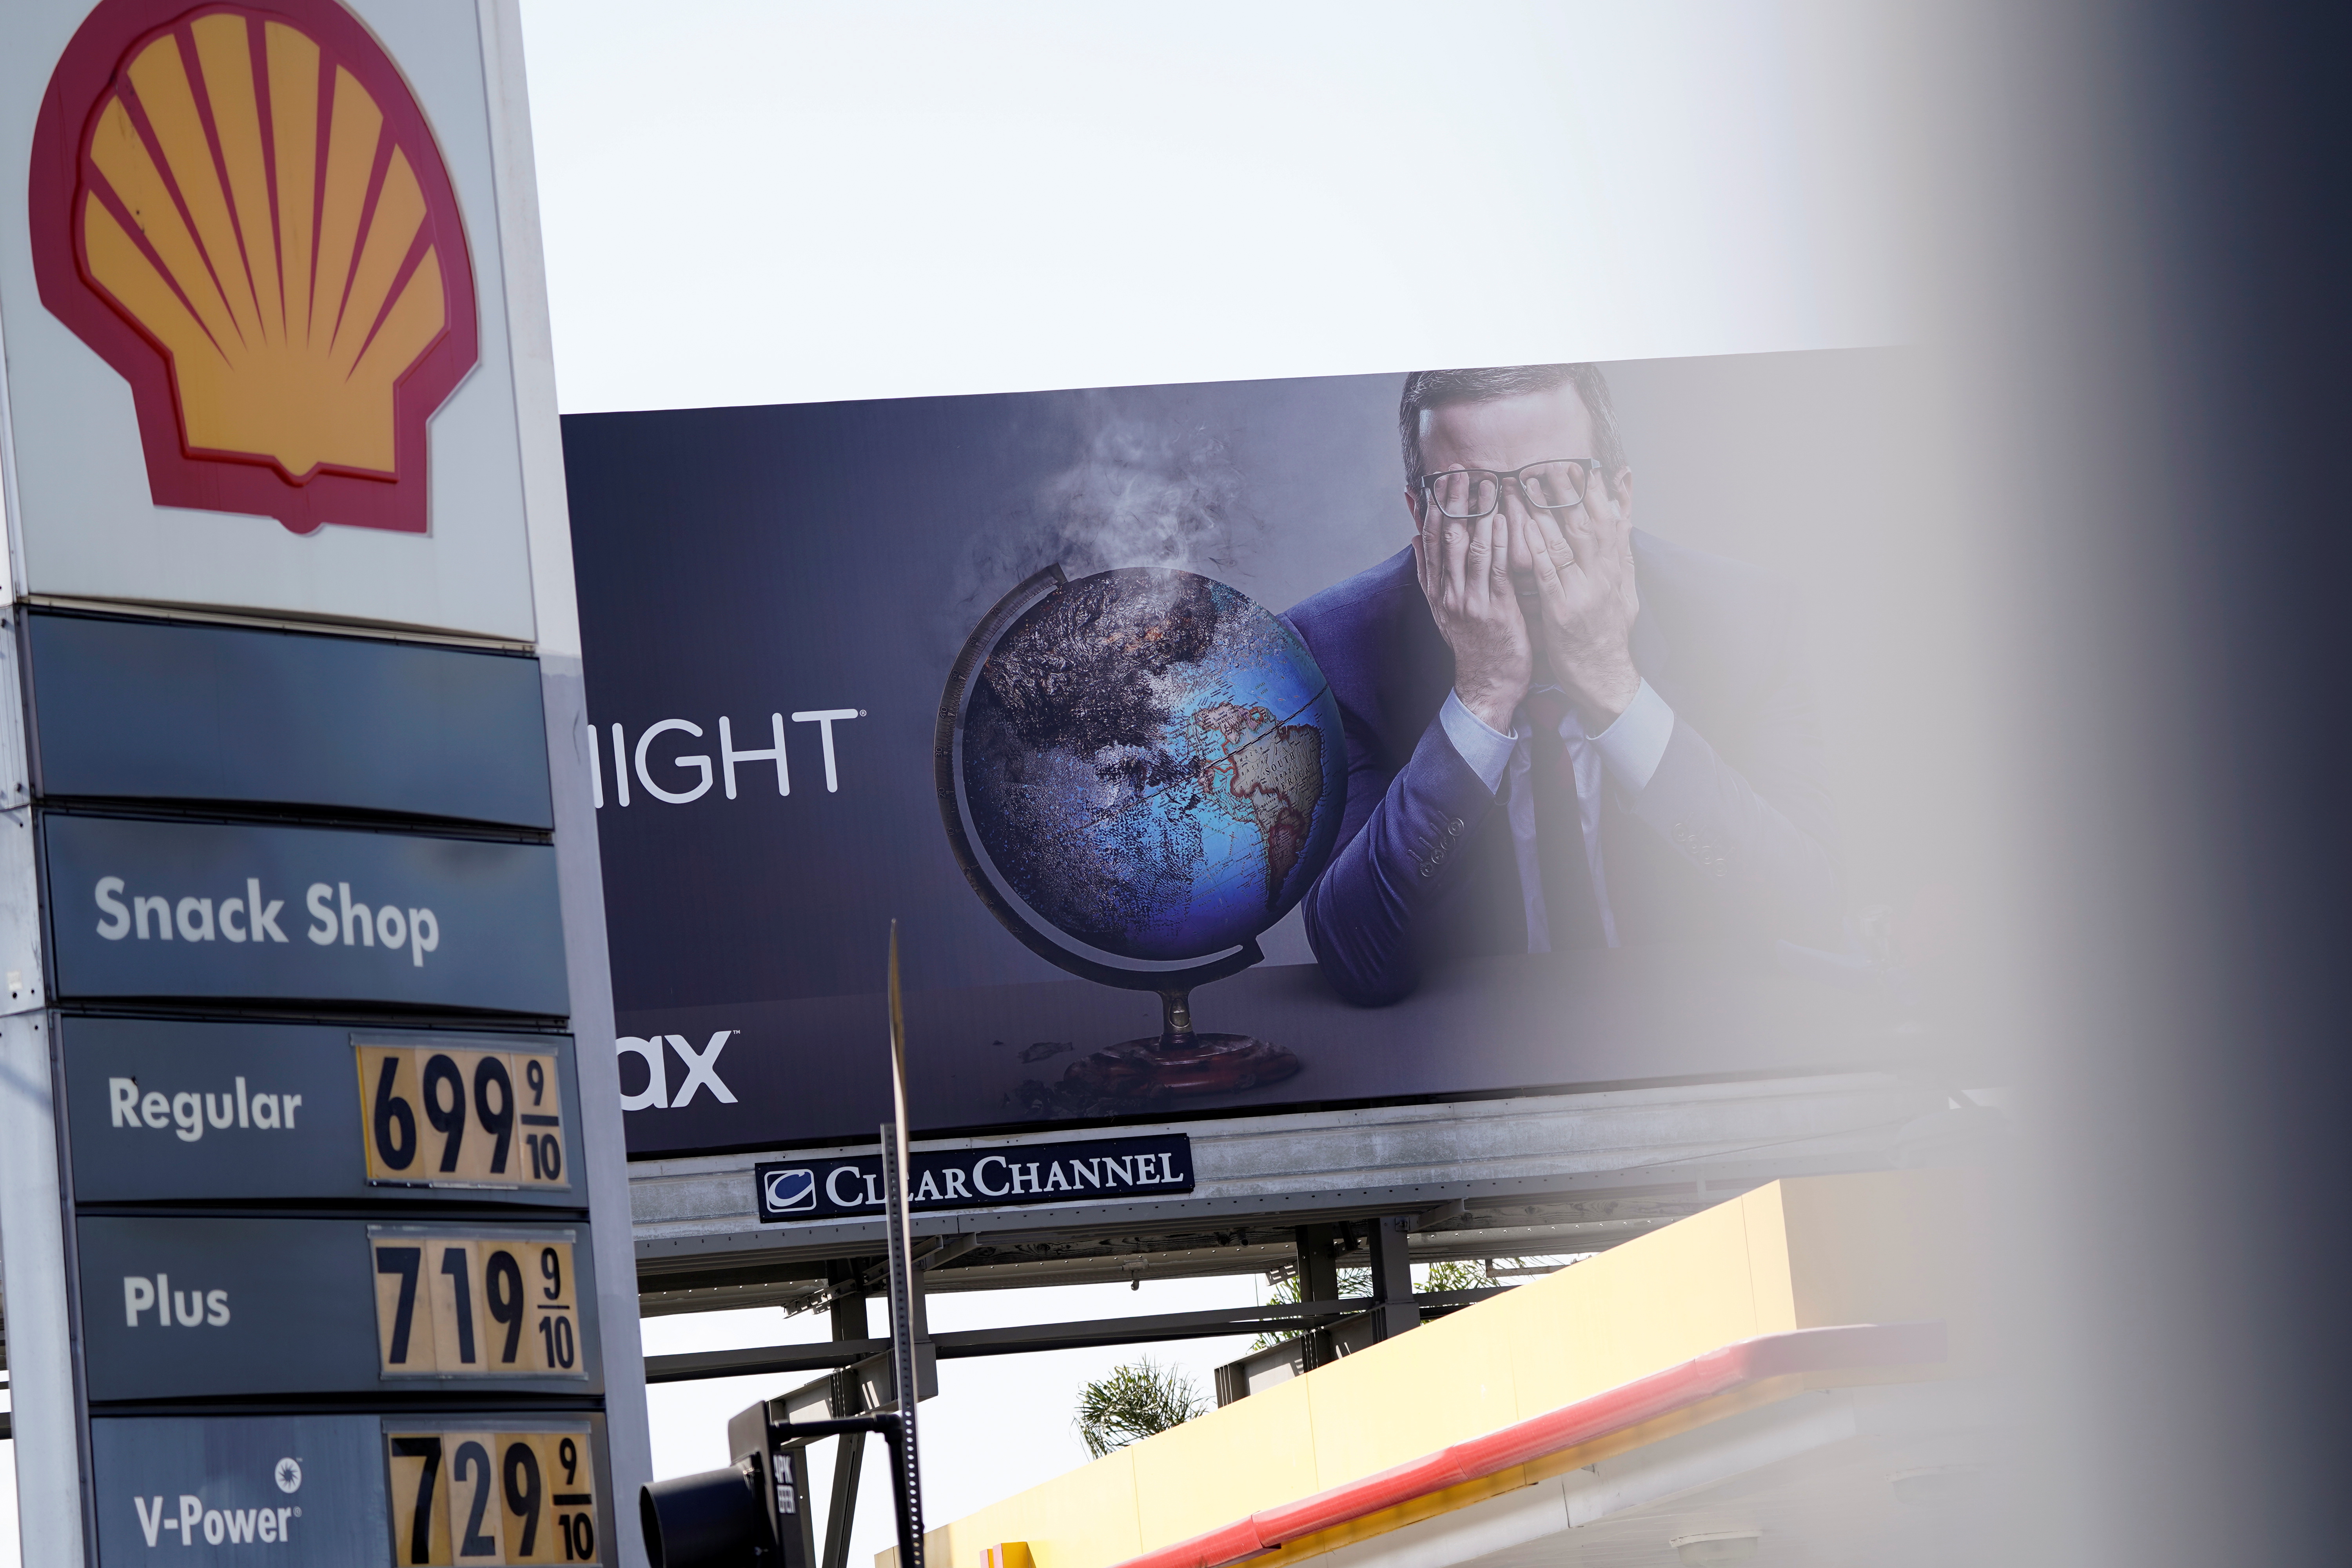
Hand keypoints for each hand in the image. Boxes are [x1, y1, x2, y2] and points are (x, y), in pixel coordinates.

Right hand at [1412, 498, 1530, 732]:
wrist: (1487, 685)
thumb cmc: (1474, 644)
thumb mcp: (1444, 607)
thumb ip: (1431, 571)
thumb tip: (1415, 538)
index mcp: (1435, 590)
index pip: (1427, 540)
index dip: (1431, 507)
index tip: (1436, 479)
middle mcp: (1446, 593)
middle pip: (1444, 537)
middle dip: (1451, 500)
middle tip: (1459, 468)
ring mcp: (1468, 601)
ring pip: (1467, 546)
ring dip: (1477, 511)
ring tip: (1485, 480)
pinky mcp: (1494, 608)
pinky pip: (1494, 566)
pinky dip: (1497, 538)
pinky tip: (1502, 515)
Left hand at [1525, 478, 1640, 728]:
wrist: (1605, 674)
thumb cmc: (1610, 629)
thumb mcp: (1626, 585)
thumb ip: (1622, 547)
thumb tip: (1624, 510)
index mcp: (1615, 566)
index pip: (1609, 519)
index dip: (1597, 491)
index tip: (1584, 464)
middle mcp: (1602, 574)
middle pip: (1587, 523)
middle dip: (1570, 491)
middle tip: (1552, 462)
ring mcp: (1582, 591)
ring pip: (1564, 542)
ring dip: (1546, 511)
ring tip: (1529, 484)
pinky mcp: (1561, 609)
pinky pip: (1546, 573)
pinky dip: (1535, 549)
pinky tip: (1522, 529)